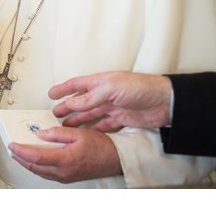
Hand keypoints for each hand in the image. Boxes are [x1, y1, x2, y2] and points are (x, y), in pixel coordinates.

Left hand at [9, 126, 121, 182]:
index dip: (21, 151)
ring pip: (39, 172)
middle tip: (12, 148)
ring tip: (19, 153)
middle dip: (20, 158)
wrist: (115, 160)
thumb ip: (57, 133)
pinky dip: (37, 166)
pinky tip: (35, 159)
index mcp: (65, 160)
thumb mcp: (78, 133)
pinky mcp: (67, 177)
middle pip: (34, 167)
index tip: (13, 145)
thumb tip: (41, 134)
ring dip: (27, 163)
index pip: (36, 157)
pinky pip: (46, 174)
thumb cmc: (101, 147)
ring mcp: (65, 176)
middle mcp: (63, 171)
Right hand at [49, 71, 172, 130]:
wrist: (165, 102)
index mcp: (100, 82)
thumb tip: (72, 103)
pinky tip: (87, 133)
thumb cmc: (141, 88)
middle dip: (67, 107)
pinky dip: (94, 129)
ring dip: (78, 120)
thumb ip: (90, 97)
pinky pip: (103, 124)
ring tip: (66, 126)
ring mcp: (112, 106)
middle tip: (55, 114)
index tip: (51, 94)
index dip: (63, 89)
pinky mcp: (121, 118)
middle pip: (81, 101)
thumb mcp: (111, 89)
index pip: (76, 85)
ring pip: (90, 114)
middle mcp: (104, 93)